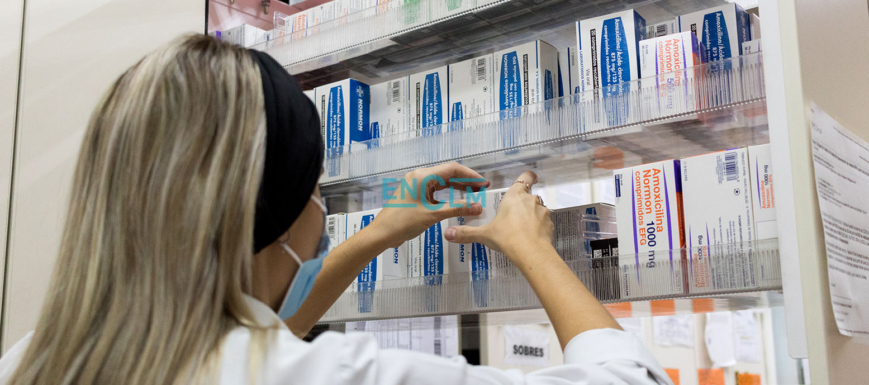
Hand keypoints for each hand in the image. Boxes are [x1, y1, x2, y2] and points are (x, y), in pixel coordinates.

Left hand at [371, 162, 488, 247]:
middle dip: (465, 181)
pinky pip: (434, 190)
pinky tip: (457, 202)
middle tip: (482, 189)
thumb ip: (457, 209)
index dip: (471, 175)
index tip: (484, 183)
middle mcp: (418, 176)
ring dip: (457, 188)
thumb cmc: (403, 223)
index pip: (452, 169)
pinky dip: (447, 195)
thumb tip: (478, 207)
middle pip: (447, 174)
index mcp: (422, 176)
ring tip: (473, 194)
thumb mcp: (432, 215)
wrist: (381, 234)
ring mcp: (415, 185)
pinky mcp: (414, 194)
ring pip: (441, 182)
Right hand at [444, 170, 554, 265]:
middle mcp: (531, 200)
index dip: (528, 177)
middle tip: (513, 215)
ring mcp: (543, 212)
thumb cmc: (507, 237)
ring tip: (522, 229)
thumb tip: (448, 234)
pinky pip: (545, 223)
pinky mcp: (550, 225)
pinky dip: (539, 228)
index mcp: (515, 195)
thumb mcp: (484, 234)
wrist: (531, 252)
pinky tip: (531, 238)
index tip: (528, 179)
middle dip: (524, 203)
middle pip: (530, 195)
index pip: (526, 177)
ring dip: (532, 216)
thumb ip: (467, 233)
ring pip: (538, 209)